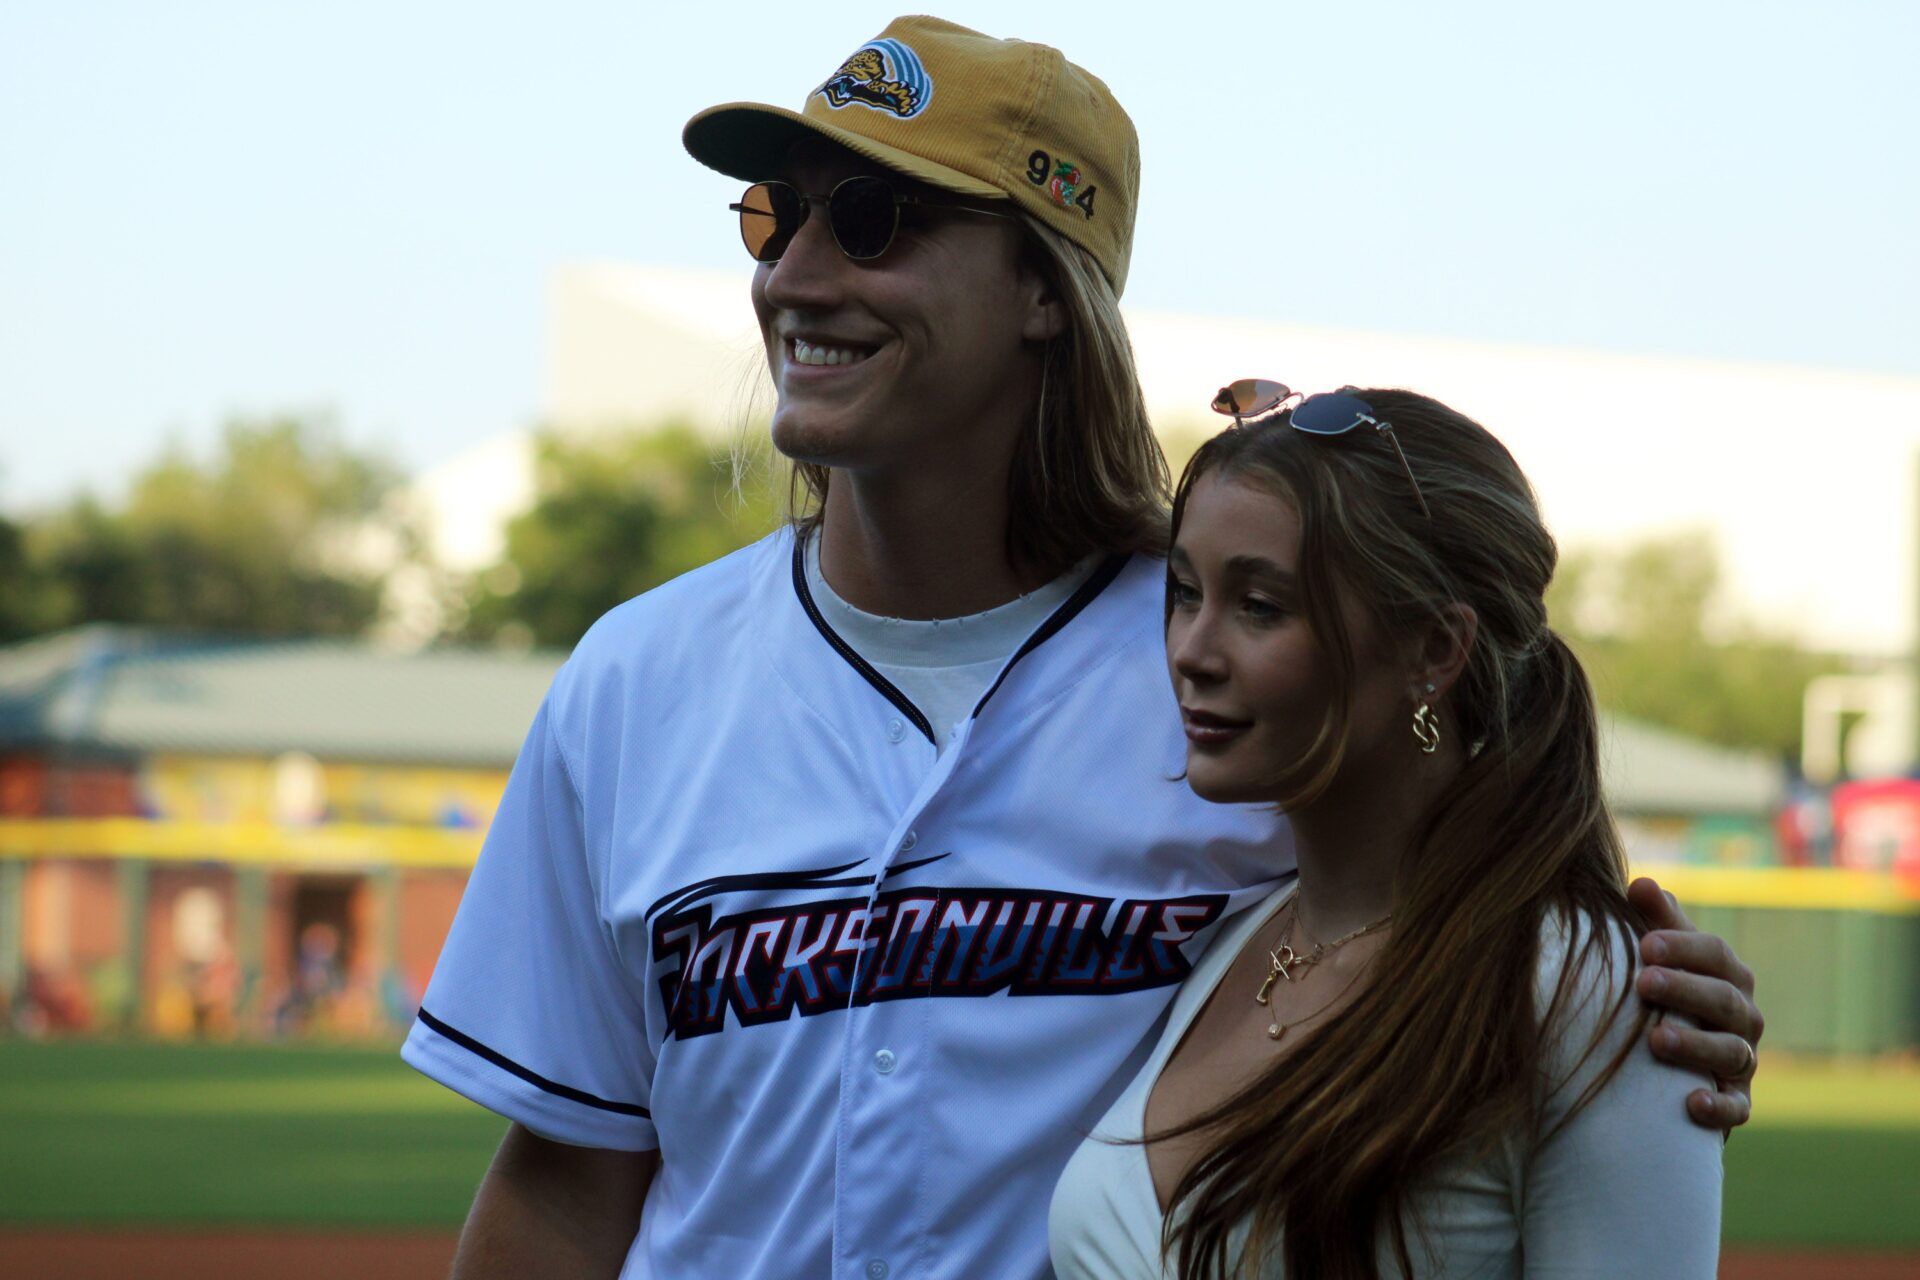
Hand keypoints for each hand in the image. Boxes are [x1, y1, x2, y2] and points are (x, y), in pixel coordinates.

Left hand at [1628, 876, 1762, 1132]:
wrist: (1665, 1061)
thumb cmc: (1661, 992)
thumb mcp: (1658, 955)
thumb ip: (1654, 921)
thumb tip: (1641, 883)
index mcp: (1727, 975)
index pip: (1715, 955)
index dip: (1682, 947)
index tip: (1643, 945)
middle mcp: (1744, 1016)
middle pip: (1724, 1000)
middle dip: (1685, 990)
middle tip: (1643, 982)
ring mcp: (1742, 1060)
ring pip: (1731, 1052)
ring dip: (1697, 1046)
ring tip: (1656, 1040)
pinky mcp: (1735, 1102)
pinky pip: (1737, 1108)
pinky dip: (1719, 1107)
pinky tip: (1692, 1103)